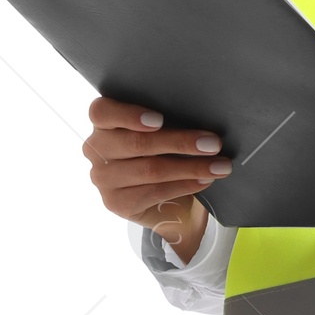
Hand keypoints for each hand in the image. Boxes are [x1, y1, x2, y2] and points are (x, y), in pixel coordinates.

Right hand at [83, 96, 228, 264]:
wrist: (166, 200)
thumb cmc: (165, 153)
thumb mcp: (163, 132)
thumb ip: (168, 123)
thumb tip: (202, 113)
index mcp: (102, 122)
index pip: (102, 112)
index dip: (129, 115)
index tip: (160, 120)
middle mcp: (95, 149)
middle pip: (136, 143)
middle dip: (180, 142)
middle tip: (213, 143)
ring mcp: (102, 178)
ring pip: (149, 169)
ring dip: (190, 167)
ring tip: (219, 166)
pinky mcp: (115, 202)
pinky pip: (154, 192)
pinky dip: (184, 185)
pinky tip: (204, 180)